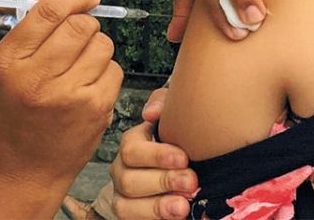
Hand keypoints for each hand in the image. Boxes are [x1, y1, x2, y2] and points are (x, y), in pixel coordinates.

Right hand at [0, 0, 122, 195]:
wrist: (22, 168)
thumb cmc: (12, 112)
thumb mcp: (7, 66)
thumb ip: (31, 24)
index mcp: (9, 62)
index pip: (50, 12)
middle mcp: (37, 78)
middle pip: (80, 25)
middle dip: (85, 23)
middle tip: (78, 35)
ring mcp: (68, 96)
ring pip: (102, 45)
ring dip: (96, 48)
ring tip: (79, 66)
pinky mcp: (94, 110)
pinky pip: (114, 70)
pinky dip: (105, 72)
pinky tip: (87, 86)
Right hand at [109, 88, 197, 219]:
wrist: (184, 168)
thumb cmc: (178, 140)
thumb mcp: (172, 116)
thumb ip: (163, 104)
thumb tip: (151, 113)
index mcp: (132, 144)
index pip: (132, 149)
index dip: (157, 156)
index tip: (184, 158)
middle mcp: (122, 171)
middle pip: (129, 180)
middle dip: (163, 181)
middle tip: (191, 182)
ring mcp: (123, 196)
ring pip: (126, 206)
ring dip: (157, 206)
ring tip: (183, 205)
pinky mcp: (130, 215)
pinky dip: (154, 219)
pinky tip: (177, 215)